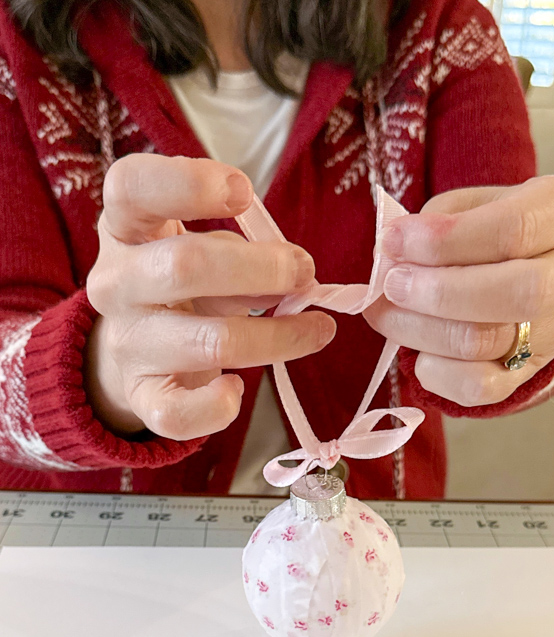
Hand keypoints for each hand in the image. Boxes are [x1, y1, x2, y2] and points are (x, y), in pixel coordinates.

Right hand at [85, 154, 335, 438]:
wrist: (135, 348)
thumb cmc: (184, 284)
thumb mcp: (201, 247)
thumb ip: (240, 250)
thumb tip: (298, 275)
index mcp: (125, 228)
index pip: (131, 187)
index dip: (188, 182)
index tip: (244, 192)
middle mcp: (115, 283)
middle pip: (184, 266)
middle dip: (262, 268)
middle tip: (305, 272)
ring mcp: (126, 342)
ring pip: (206, 342)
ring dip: (276, 336)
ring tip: (316, 329)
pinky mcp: (141, 395)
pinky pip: (176, 414)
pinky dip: (217, 407)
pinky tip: (237, 390)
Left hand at [363, 176, 553, 405]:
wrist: (532, 269)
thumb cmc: (495, 228)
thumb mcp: (473, 203)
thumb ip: (436, 220)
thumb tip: (392, 255)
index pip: (515, 229)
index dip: (445, 239)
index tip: (394, 241)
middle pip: (518, 293)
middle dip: (438, 291)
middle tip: (392, 284)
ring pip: (488, 343)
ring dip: (420, 329)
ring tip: (385, 310)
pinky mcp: (529, 374)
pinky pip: (478, 388)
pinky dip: (433, 370)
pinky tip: (415, 346)